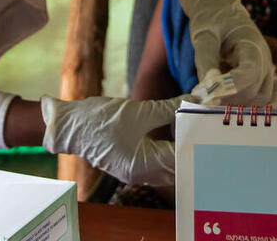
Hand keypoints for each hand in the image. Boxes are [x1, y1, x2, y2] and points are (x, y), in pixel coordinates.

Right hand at [40, 95, 190, 185]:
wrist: (68, 126)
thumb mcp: (138, 111)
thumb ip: (169, 108)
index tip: (208, 123)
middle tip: (204, 126)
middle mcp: (141, 174)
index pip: (181, 156)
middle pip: (178, 165)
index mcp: (143, 164)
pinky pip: (157, 163)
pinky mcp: (130, 165)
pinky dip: (168, 151)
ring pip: (168, 166)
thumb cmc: (99, 120)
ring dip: (181, 149)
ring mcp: (135, 172)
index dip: (197, 139)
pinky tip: (173, 134)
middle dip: (192, 146)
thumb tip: (193, 101)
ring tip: (191, 128)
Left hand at [183, 0, 276, 105]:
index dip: (231, 88)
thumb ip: (206, 60)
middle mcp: (265, 57)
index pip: (250, 73)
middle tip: (204, 99)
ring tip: (215, 99)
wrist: (220, 8)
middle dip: (230, 98)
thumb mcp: (203, 34)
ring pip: (263, 98)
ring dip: (240, 105)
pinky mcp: (266, 75)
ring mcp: (268, 67)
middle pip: (256, 90)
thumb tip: (207, 88)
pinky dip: (256, 105)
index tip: (209, 96)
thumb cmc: (211, 18)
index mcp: (252, 44)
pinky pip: (271, 96)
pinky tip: (234, 105)